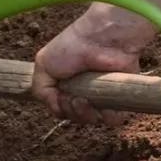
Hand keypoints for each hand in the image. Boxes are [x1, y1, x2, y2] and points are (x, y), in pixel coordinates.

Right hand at [32, 5, 154, 125]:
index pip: (61, 108)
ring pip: (94, 120)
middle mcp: (84, 90)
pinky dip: (108, 116)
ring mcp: (102, 94)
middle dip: (72, 111)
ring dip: (87, 115)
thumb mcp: (43, 65)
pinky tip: (103, 103)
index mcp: (66, 83)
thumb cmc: (71, 47)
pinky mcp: (120, 96)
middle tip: (74, 97)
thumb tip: (57, 109)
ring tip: (86, 100)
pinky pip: (114, 119)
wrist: (100, 40)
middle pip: (76, 117)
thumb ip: (41, 91)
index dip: (59, 107)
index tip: (59, 96)